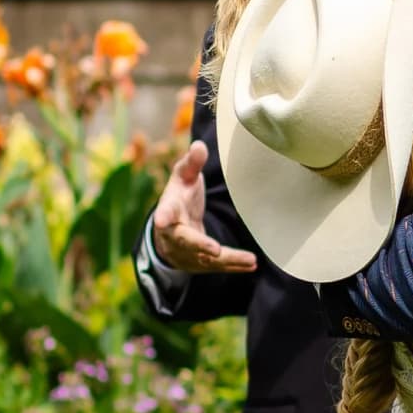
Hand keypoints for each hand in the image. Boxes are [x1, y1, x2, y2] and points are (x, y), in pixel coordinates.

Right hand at [150, 141, 256, 275]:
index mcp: (169, 211)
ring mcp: (186, 253)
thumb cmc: (180, 197)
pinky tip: (251, 265)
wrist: (171, 230)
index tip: (161, 220)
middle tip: (214, 250)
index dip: (164, 216)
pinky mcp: (199, 263)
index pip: (165, 213)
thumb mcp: (183, 178)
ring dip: (228, 260)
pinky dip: (234, 266)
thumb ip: (192, 163)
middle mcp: (175, 236)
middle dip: (200, 246)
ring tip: (250, 260)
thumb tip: (200, 146)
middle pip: (186, 241)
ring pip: (206, 259)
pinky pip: (216, 266)